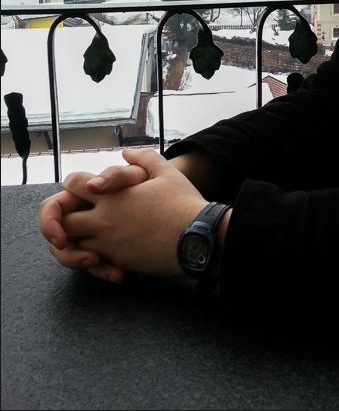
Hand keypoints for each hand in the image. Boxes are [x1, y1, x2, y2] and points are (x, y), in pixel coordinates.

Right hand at [40, 150, 149, 281]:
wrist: (177, 207)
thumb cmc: (157, 187)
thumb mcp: (141, 176)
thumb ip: (117, 175)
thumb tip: (96, 180)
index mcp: (86, 193)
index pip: (55, 206)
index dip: (51, 221)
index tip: (62, 238)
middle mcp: (85, 214)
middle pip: (59, 236)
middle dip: (67, 251)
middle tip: (88, 259)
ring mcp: (94, 234)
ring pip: (74, 253)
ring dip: (81, 262)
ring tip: (102, 264)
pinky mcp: (107, 250)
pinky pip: (96, 264)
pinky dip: (104, 270)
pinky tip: (119, 274)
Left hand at [60, 148, 206, 277]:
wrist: (198, 238)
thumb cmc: (183, 203)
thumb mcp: (166, 171)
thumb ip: (143, 157)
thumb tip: (127, 152)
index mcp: (111, 197)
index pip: (71, 185)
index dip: (74, 184)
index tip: (87, 188)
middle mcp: (104, 222)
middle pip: (64, 223)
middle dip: (65, 220)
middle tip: (80, 215)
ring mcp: (110, 246)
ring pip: (75, 248)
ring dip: (79, 241)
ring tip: (95, 236)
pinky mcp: (120, 263)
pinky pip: (95, 264)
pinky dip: (97, 259)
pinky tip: (113, 251)